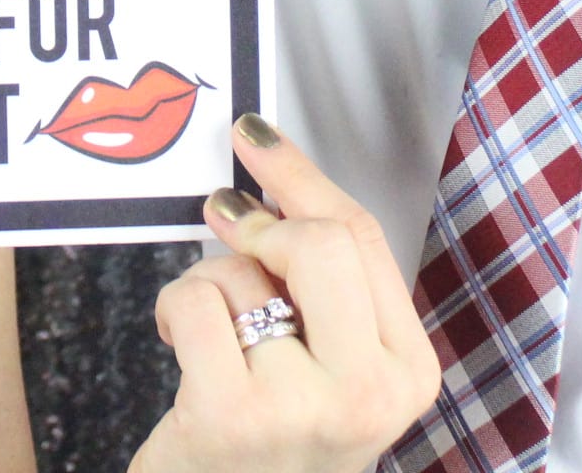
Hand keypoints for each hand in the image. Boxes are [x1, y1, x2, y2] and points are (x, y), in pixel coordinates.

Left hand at [128, 116, 440, 472]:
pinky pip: (196, 302)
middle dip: (262, 223)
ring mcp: (302, 408)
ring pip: (245, 274)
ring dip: (211, 287)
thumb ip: (320, 283)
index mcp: (407, 372)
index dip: (303, 178)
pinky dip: (174, 310)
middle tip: (225, 220)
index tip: (259, 140)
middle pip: (321, 242)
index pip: (364, 240)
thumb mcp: (327, 364)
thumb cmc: (270, 440)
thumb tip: (267, 185)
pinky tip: (182, 350)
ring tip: (213, 338)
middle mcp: (369, 394)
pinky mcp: (232, 416)